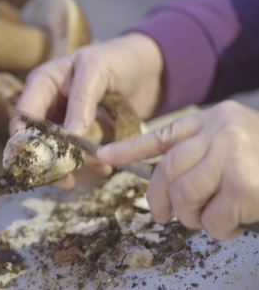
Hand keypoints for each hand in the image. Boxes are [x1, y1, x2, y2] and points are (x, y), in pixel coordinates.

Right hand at [10, 32, 163, 188]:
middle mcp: (49, 105)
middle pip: (36, 140)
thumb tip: (71, 135)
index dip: (25, 140)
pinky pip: (78, 156)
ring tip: (99, 168)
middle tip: (66, 178)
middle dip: (51, 160)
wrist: (149, 67)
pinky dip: (88, 166)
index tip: (38, 161)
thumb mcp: (97, 70)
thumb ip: (82, 100)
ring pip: (57, 153)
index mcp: (43, 84)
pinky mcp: (83, 136)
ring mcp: (65, 122)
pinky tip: (104, 168)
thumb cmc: (118, 58)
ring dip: (74, 166)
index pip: (23, 116)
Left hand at [97, 101, 258, 240]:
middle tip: (161, 215)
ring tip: (210, 219)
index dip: (129, 148)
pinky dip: (218, 228)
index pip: (161, 134)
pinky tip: (233, 223)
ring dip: (192, 217)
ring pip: (184, 195)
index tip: (104, 155)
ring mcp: (233, 153)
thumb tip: (159, 182)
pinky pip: (212, 217)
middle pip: (166, 170)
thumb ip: (198, 155)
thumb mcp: (233, 146)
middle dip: (157, 199)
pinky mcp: (245, 183)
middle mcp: (221, 130)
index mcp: (213, 119)